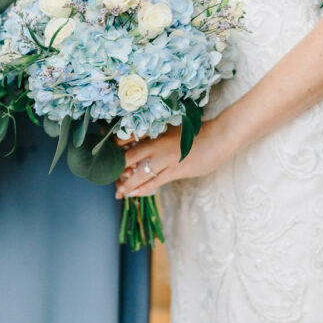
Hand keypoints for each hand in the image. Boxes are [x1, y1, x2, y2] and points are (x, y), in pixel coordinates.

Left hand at [115, 117, 231, 198]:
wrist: (218, 138)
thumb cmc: (196, 133)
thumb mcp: (173, 128)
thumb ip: (156, 134)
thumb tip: (140, 142)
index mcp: (155, 132)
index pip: (127, 139)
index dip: (114, 149)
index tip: (105, 157)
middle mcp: (157, 145)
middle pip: (128, 159)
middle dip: (117, 170)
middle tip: (109, 178)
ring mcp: (165, 159)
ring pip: (139, 174)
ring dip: (127, 184)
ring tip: (119, 192)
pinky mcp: (175, 171)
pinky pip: (153, 183)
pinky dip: (141, 189)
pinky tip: (133, 193)